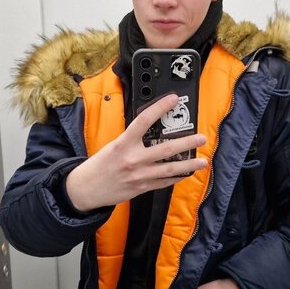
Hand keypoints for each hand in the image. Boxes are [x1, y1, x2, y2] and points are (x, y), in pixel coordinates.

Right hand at [66, 94, 207, 210]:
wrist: (86, 189)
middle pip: (166, 149)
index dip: (159, 107)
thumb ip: (132, 140)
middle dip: (187, 143)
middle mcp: (133, 159)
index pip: (143, 120)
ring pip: (170, 169)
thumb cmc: (100, 165)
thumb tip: (152, 131)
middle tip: (201, 138)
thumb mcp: (113, 146)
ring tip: (203, 161)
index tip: (173, 99)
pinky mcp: (142, 188)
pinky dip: (177, 177)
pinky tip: (186, 173)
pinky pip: (164, 182)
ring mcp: (139, 175)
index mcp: (123, 144)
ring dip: (189, 165)